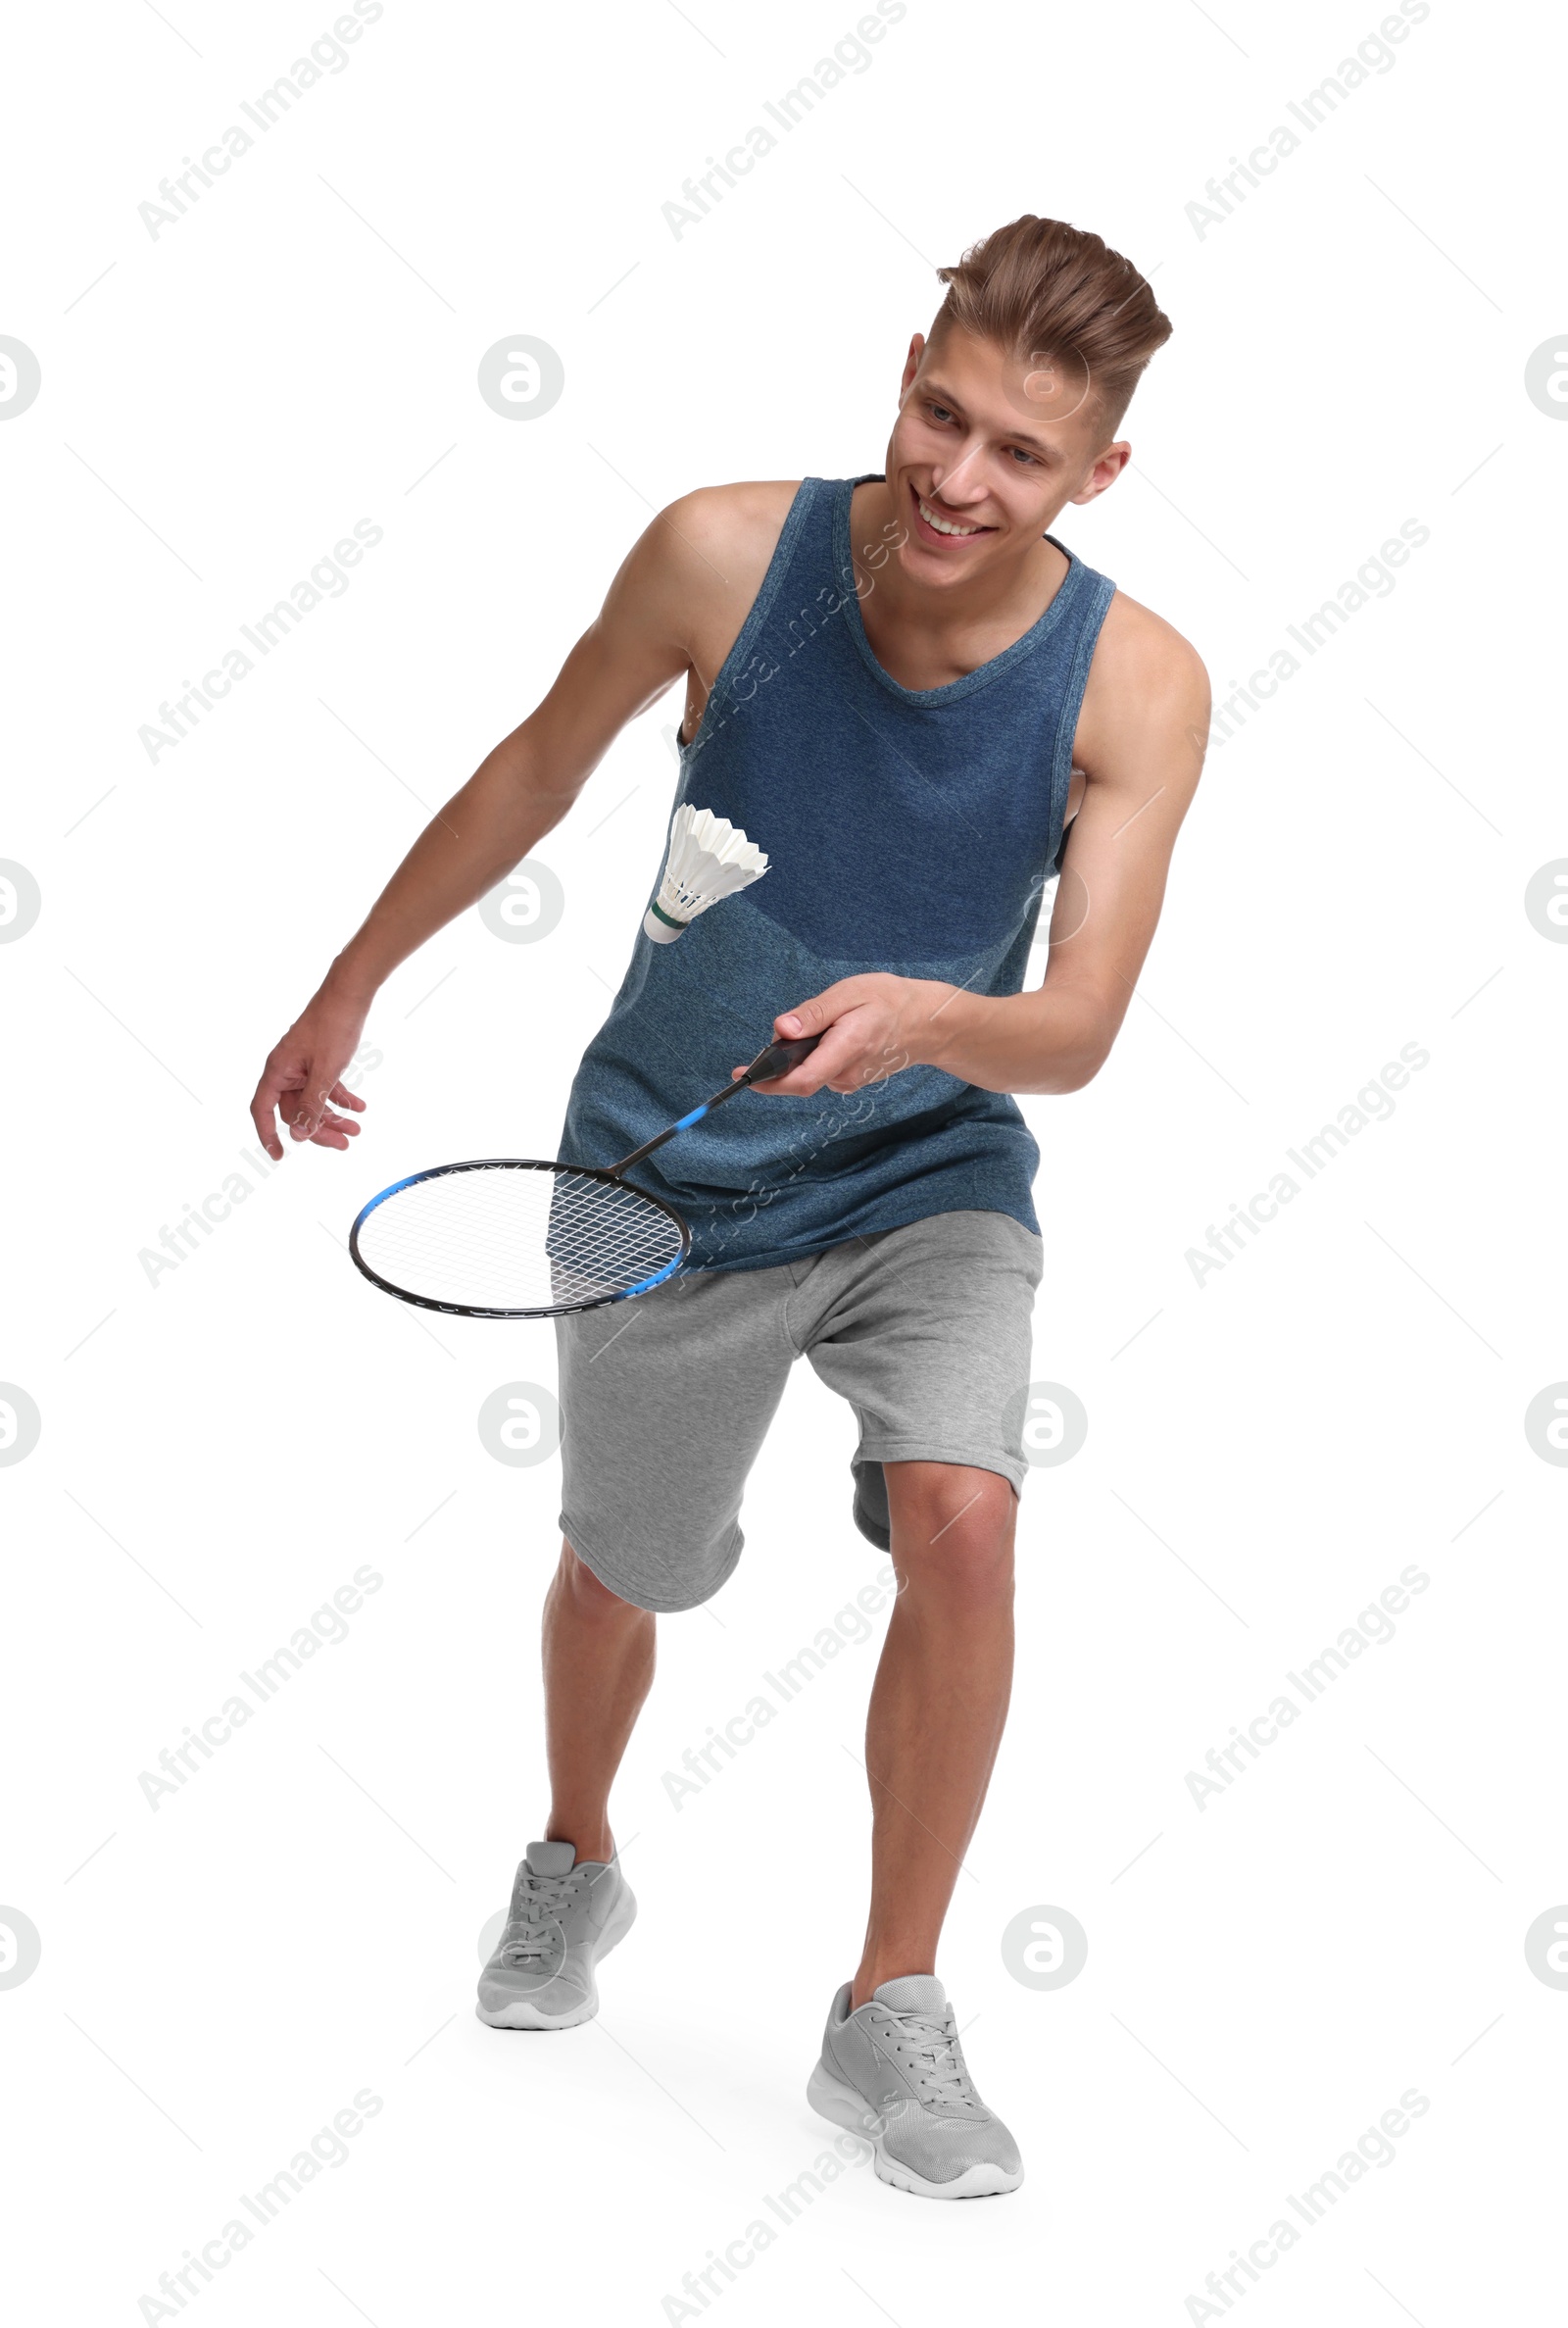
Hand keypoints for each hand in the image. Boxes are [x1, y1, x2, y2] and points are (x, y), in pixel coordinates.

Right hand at [250, 987, 370, 1158]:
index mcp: (277, 1071)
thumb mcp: (325, 1072)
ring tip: (357, 1130)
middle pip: (295, 1110)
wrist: (349, 994)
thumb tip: (298, 1134)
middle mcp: (285, 1070)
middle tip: (344, 1144)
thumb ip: (311, 1104)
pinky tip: (360, 1108)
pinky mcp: (318, 1060)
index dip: (268, 1134)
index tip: (278, 1155)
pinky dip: (341, 1097)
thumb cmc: (333, 1027)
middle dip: (319, 1129)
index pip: (263, 1110)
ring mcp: (301, 1065)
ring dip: (333, 1116)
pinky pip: (325, 1086)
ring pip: (313, 1101)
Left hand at [742, 974, 953, 1095]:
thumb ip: (814, 1013)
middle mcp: (848, 1073)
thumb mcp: (850, 993)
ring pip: (809, 1074)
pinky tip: (831, 1036)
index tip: (744, 1075)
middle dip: (782, 1060)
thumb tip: (781, 1029)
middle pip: (799, 1078)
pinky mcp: (852, 1080)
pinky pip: (821, 1072)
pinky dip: (814, 1057)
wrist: (926, 1023)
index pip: (802, 1080)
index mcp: (847, 1049)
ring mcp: (851, 1081)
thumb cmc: (889, 1002)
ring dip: (800, 1056)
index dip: (770, 1082)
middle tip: (789, 1029)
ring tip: (821, 1026)